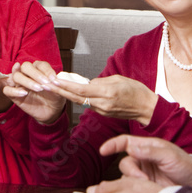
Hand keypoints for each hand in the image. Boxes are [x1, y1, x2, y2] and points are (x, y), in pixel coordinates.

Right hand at [4, 60, 65, 123]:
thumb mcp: (58, 89)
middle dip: (35, 74)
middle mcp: (28, 74)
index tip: (54, 79)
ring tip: (38, 89)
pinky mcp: (14, 95)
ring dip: (27, 81)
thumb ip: (55, 83)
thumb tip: (53, 80)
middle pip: (25, 66)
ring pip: (16, 76)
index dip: (47, 70)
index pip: (40, 64)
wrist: (51, 111)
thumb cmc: (55, 97)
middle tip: (45, 83)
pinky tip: (24, 94)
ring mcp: (20, 84)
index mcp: (39, 69)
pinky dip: (14, 90)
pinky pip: (7, 90)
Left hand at [39, 74, 158, 125]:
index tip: (54, 79)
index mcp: (106, 92)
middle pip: (76, 98)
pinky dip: (77, 98)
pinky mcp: (103, 113)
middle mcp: (102, 103)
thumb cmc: (136, 91)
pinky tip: (69, 92)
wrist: (146, 108)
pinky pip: (88, 104)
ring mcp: (102, 110)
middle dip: (60, 91)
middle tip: (46, 84)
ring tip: (53, 87)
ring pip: (80, 102)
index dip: (66, 85)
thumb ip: (101, 81)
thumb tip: (87, 83)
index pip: (81, 89)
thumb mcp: (119, 79)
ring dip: (66, 94)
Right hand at [100, 135, 191, 188]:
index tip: (103, 150)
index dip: (112, 144)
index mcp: (147, 147)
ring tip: (148, 187)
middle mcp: (142, 160)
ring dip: (134, 183)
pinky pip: (132, 188)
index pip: (124, 142)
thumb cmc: (185, 166)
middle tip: (143, 180)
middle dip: (131, 172)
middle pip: (124, 163)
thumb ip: (150, 152)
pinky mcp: (145, 188)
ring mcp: (143, 174)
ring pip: (127, 177)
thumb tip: (130, 148)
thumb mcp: (170, 156)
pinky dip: (135, 191)